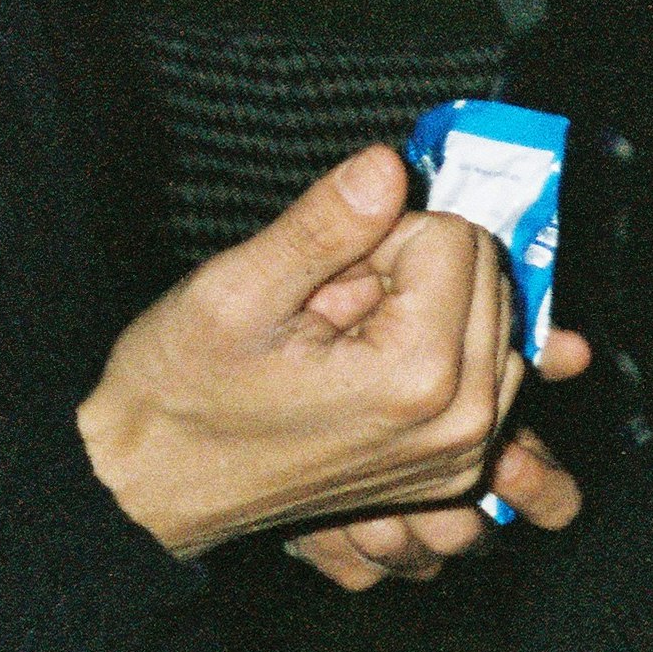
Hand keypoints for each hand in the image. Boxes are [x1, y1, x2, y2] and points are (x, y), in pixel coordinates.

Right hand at [78, 147, 589, 558]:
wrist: (156, 486)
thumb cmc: (180, 397)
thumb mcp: (234, 291)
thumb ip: (323, 225)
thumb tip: (386, 165)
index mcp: (418, 376)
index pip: (456, 238)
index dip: (382, 236)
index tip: (325, 277)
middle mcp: (465, 422)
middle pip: (487, 275)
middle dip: (411, 273)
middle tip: (329, 310)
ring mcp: (469, 452)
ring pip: (496, 318)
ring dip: (431, 311)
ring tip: (346, 342)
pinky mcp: (462, 467)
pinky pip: (493, 370)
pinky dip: (444, 351)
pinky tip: (374, 366)